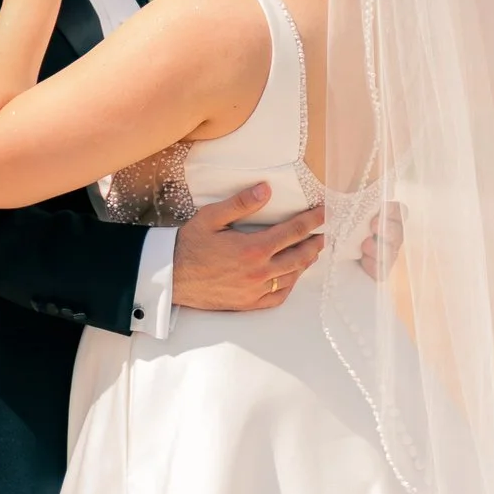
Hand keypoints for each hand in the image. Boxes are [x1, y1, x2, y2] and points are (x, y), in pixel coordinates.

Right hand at [173, 188, 324, 313]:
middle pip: (299, 256)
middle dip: (314, 243)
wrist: (169, 277)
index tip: (324, 214)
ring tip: (312, 253)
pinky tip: (292, 277)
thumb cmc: (188, 244)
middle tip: (324, 235)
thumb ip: (241, 203)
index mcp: (253, 248)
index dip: (312, 221)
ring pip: (291, 277)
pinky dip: (290, 285)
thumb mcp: (211, 217)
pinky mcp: (247, 303)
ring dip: (305, 263)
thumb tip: (266, 189)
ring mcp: (254, 290)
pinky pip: (278, 296)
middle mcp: (258, 272)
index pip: (293, 231)